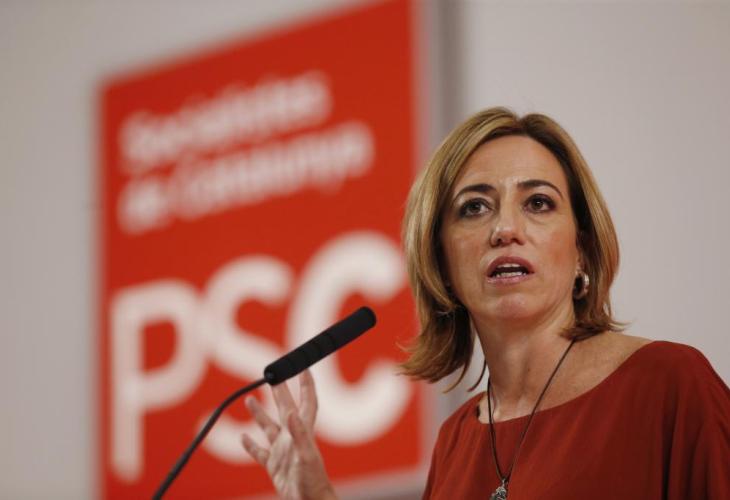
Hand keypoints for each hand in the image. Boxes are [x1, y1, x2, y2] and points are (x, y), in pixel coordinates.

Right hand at [242, 370, 336, 499]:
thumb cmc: (312, 482)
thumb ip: (299, 434)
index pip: (306, 401)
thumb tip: (290, 412)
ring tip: (249, 398)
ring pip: (269, 427)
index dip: (306, 384)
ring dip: (259, 414)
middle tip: (272, 376)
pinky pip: (260, 452)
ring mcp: (283, 452)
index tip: (303, 367)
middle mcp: (293, 438)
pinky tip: (243, 438)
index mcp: (304, 431)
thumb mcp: (305, 456)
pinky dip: (251, 445)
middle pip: (285, 408)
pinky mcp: (274, 466)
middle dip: (280, 391)